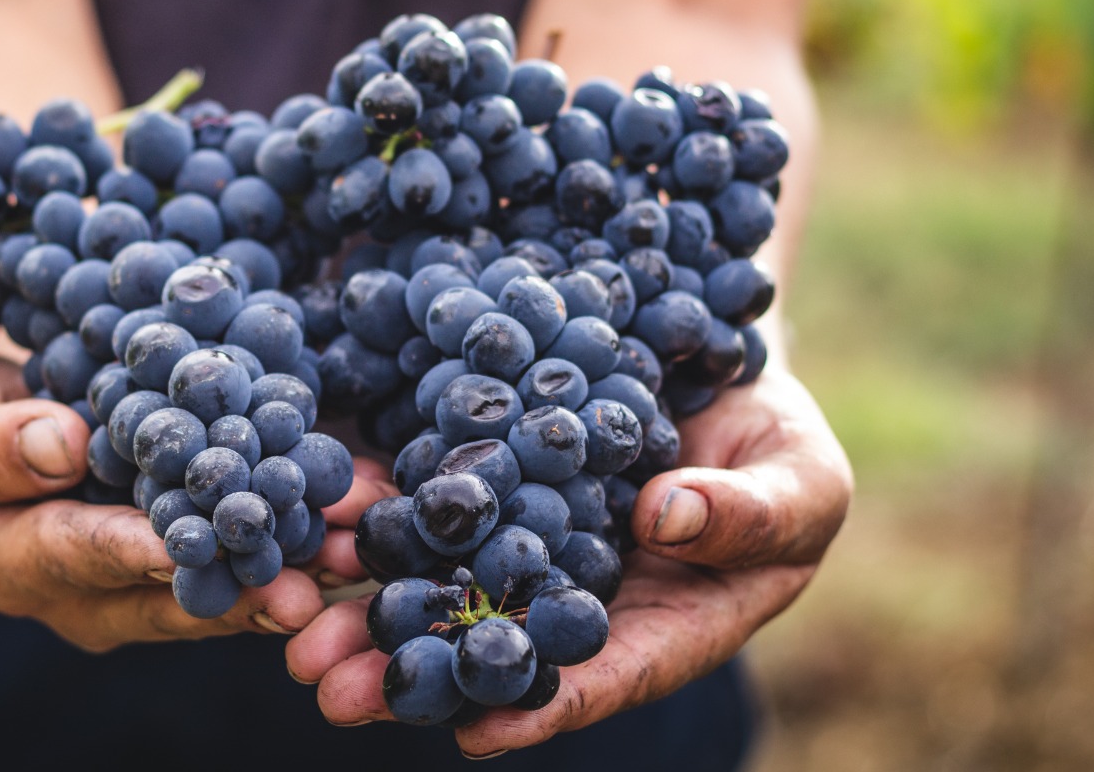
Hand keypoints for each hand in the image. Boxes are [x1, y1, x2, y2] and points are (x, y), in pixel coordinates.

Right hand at [0, 353, 389, 650]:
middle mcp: (88, 589)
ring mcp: (144, 573)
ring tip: (352, 549)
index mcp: (11, 562)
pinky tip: (354, 503)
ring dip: (290, 564)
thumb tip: (60, 446)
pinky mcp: (190, 541)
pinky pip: (246, 542)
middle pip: (169, 592)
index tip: (187, 543)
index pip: (77, 556)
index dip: (133, 550)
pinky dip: (299, 524)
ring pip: (221, 578)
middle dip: (242, 585)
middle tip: (308, 585)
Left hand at [286, 366, 852, 757]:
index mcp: (660, 622)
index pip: (599, 674)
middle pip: (490, 641)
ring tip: (293, 630)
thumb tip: (666, 518)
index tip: (474, 732)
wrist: (711, 361)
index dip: (541, 703)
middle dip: (412, 670)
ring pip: (439, 576)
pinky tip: (320, 525)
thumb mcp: (800, 480)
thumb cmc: (778, 446)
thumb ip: (749, 515)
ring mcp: (523, 531)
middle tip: (334, 693)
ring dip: (365, 603)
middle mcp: (576, 591)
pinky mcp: (485, 469)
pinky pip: (426, 495)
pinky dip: (374, 513)